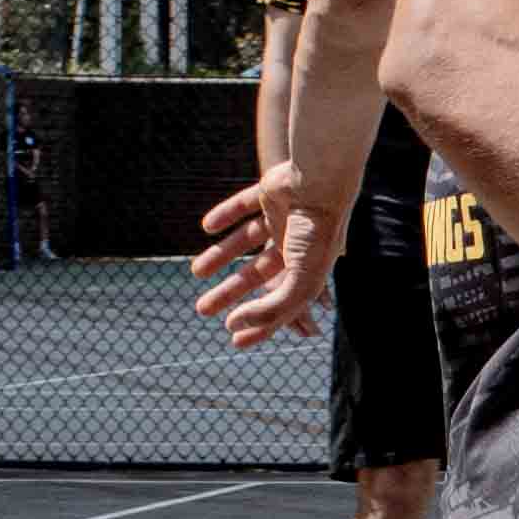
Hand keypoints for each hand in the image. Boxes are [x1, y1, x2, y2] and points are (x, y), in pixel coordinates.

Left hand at [189, 171, 335, 344]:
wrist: (321, 180)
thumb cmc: (316, 233)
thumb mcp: (299, 282)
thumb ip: (272, 309)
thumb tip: (234, 325)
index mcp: (307, 267)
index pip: (280, 302)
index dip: (259, 324)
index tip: (234, 339)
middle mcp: (295, 243)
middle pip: (255, 274)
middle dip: (229, 293)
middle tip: (203, 310)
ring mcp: (282, 217)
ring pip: (245, 241)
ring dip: (219, 256)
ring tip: (196, 272)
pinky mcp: (269, 192)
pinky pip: (243, 205)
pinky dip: (225, 215)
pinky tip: (207, 227)